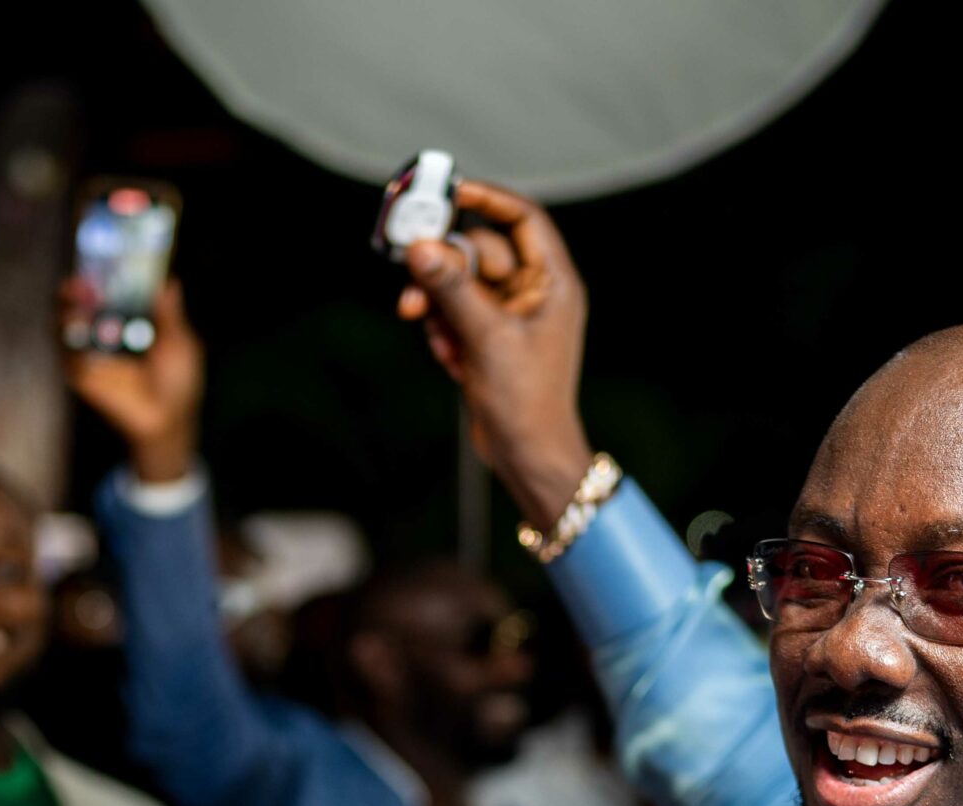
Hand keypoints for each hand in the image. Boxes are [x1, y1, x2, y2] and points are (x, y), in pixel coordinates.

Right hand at [64, 280, 205, 483]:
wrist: (168, 419)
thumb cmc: (178, 381)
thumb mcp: (180, 341)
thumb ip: (170, 313)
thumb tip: (168, 281)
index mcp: (127, 315)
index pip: (107, 283)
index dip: (101, 266)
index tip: (101, 253)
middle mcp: (104, 328)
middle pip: (79, 297)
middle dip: (78, 283)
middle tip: (88, 281)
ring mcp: (90, 350)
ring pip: (65, 319)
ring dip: (69, 305)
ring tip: (84, 299)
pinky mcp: (81, 373)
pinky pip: (66, 350)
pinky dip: (69, 336)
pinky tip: (81, 327)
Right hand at [395, 178, 595, 527]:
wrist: (528, 458)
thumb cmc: (526, 401)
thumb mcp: (487, 338)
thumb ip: (453, 290)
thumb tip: (420, 248)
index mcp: (552, 281)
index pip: (522, 219)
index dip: (488, 199)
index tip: (450, 190)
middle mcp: (532, 293)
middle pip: (480, 251)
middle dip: (444, 265)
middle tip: (411, 272)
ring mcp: (508, 318)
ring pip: (461, 285)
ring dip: (438, 303)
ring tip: (423, 324)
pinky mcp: (487, 341)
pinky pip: (456, 316)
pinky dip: (444, 331)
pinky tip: (449, 359)